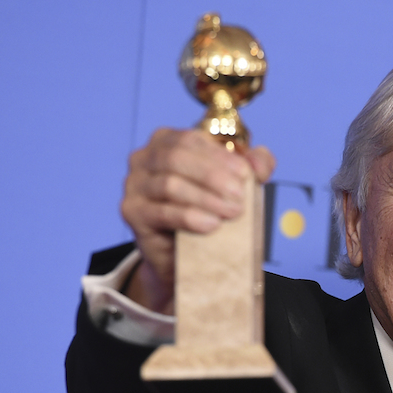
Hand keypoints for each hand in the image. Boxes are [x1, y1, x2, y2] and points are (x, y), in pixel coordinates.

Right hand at [119, 128, 275, 313]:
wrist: (182, 253)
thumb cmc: (207, 209)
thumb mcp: (233, 184)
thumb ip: (252, 166)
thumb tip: (261, 163)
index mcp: (166, 141)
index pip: (191, 139)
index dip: (220, 156)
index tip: (246, 174)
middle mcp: (144, 158)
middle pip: (177, 158)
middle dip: (213, 176)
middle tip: (239, 196)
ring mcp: (134, 185)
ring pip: (170, 184)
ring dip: (206, 198)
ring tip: (231, 213)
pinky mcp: (131, 212)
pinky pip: (161, 212)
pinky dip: (189, 217)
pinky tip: (211, 225)